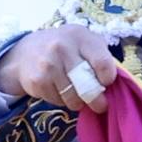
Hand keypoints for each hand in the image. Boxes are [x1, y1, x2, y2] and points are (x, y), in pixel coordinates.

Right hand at [0, 24, 122, 114]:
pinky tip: (57, 89)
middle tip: (99, 104)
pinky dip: (61, 101)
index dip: (108, 78)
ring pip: (74, 98)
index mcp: (80, 36)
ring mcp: (48, 64)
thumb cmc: (64, 48)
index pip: (102, 63)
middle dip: (97, 100)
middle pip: (88, 86)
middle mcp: (62, 47)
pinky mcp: (37, 80)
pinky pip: (58, 101)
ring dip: (78, 102)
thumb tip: (117, 82)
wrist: (24, 52)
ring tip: (75, 94)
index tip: (106, 83)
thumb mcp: (83, 42)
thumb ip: (100, 56)